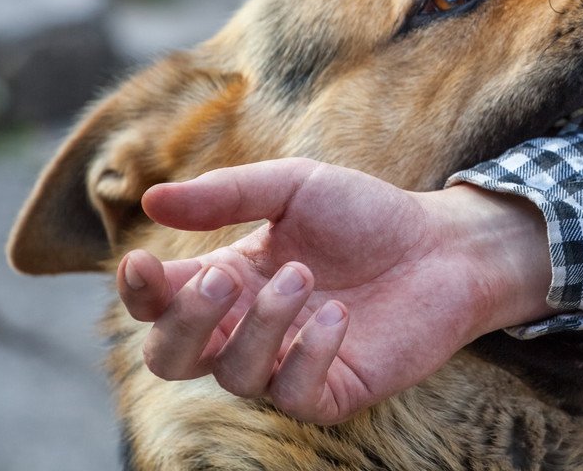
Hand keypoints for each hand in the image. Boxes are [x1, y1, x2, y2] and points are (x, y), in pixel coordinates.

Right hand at [116, 158, 554, 423]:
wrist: (444, 244)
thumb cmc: (369, 214)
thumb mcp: (297, 185)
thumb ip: (227, 193)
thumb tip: (151, 199)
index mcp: (230, 279)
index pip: (157, 303)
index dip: (137, 292)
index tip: (140, 262)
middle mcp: (248, 328)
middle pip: (172, 356)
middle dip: (186, 320)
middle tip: (225, 276)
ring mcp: (288, 364)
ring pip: (233, 375)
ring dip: (260, 324)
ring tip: (305, 275)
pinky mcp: (332, 390)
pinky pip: (292, 397)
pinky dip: (306, 356)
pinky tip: (338, 316)